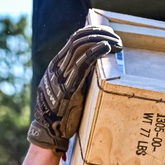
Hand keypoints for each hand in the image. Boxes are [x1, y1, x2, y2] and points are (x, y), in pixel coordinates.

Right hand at [28, 25, 122, 151]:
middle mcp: (57, 67)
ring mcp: (61, 75)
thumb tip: (94, 77)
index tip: (106, 33)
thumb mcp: (66, 93)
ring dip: (101, 40)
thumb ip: (75, 82)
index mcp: (56, 67)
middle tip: (116, 37)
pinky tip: (107, 48)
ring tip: (117, 43)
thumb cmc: (60, 116)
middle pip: (78, 38)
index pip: (73, 40)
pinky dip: (96, 51)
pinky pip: (82, 62)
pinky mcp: (69, 85)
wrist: (47, 132)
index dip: (91, 32)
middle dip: (99, 33)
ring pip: (80, 46)